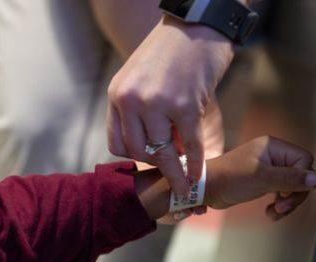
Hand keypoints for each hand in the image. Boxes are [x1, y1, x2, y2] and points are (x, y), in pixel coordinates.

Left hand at [107, 15, 233, 196]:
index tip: (150, 162)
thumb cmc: (171, 52)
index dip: (135, 157)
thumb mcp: (141, 78)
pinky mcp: (185, 105)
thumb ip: (139, 111)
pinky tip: (199, 174)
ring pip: (162, 153)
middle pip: (138, 151)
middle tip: (171, 172)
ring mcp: (157, 103)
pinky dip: (195, 164)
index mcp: (118, 94)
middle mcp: (131, 99)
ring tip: (184, 185)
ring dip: (175, 173)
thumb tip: (156, 149)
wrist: (198, 24)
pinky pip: (190, 145)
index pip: (117, 143)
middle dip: (156, 165)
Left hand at [204, 136, 315, 220]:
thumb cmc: (228, 179)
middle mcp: (272, 155)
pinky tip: (270, 212)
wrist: (205, 189)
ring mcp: (267, 168)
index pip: (304, 160)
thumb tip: (315, 179)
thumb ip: (290, 178)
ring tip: (275, 212)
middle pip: (300, 174)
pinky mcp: (262, 181)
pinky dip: (279, 204)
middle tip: (282, 207)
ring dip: (287, 202)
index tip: (286, 194)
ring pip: (292, 186)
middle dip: (294, 194)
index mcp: (272, 147)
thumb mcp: (261, 178)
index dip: (301, 179)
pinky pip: (281, 192)